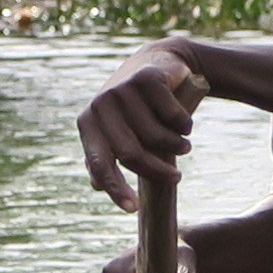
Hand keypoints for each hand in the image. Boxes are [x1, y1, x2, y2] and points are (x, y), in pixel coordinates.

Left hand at [74, 41, 202, 210]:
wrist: (159, 64)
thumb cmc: (135, 108)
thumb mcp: (116, 131)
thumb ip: (105, 156)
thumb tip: (96, 186)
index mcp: (87, 124)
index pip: (99, 163)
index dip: (115, 188)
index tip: (133, 208)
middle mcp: (100, 105)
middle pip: (131, 153)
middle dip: (157, 171)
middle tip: (176, 178)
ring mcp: (122, 90)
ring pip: (155, 136)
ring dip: (176, 147)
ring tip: (184, 147)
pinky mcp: (147, 79)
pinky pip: (172, 117)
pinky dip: (183, 126)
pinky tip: (186, 125)